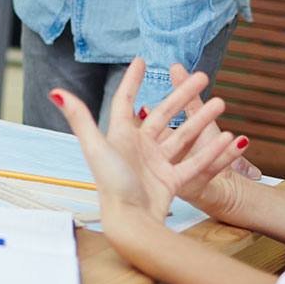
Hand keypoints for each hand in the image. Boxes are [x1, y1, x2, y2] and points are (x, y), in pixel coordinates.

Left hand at [51, 57, 249, 234]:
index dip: (132, 81)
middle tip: (202, 77)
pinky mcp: (171, 182)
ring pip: (183, 136)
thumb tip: (55, 92)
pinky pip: (195, 162)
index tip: (142, 60)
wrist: (130, 223)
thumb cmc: (111, 185)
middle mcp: (138, 148)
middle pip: (164, 114)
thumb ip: (79, 118)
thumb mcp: (95, 147)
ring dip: (201, 120)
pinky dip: (212, 152)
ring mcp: (156, 164)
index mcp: (119, 136)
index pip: (125, 101)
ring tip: (220, 103)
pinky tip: (229, 139)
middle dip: (183, 95)